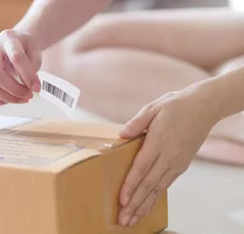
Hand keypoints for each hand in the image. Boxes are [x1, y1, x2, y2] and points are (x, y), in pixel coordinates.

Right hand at [0, 29, 41, 105]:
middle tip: (29, 95)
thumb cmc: (24, 49)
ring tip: (21, 98)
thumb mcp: (35, 52)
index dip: (28, 75)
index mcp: (8, 38)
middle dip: (15, 90)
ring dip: (7, 98)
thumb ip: (32, 68)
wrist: (12, 44)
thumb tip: (30, 87)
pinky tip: (8, 99)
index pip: (16, 57)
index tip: (37, 88)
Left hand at [117, 86, 220, 226]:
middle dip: (135, 204)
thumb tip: (121, 134)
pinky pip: (166, 185)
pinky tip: (146, 206)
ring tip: (132, 220)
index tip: (122, 201)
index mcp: (159, 142)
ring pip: (158, 189)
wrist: (205, 107)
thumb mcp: (153, 108)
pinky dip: (155, 198)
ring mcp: (177, 162)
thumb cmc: (176, 105)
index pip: (141, 168)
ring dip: (144, 206)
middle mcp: (169, 156)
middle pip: (149, 185)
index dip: (131, 186)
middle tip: (123, 221)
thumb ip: (137, 122)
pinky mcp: (181, 165)